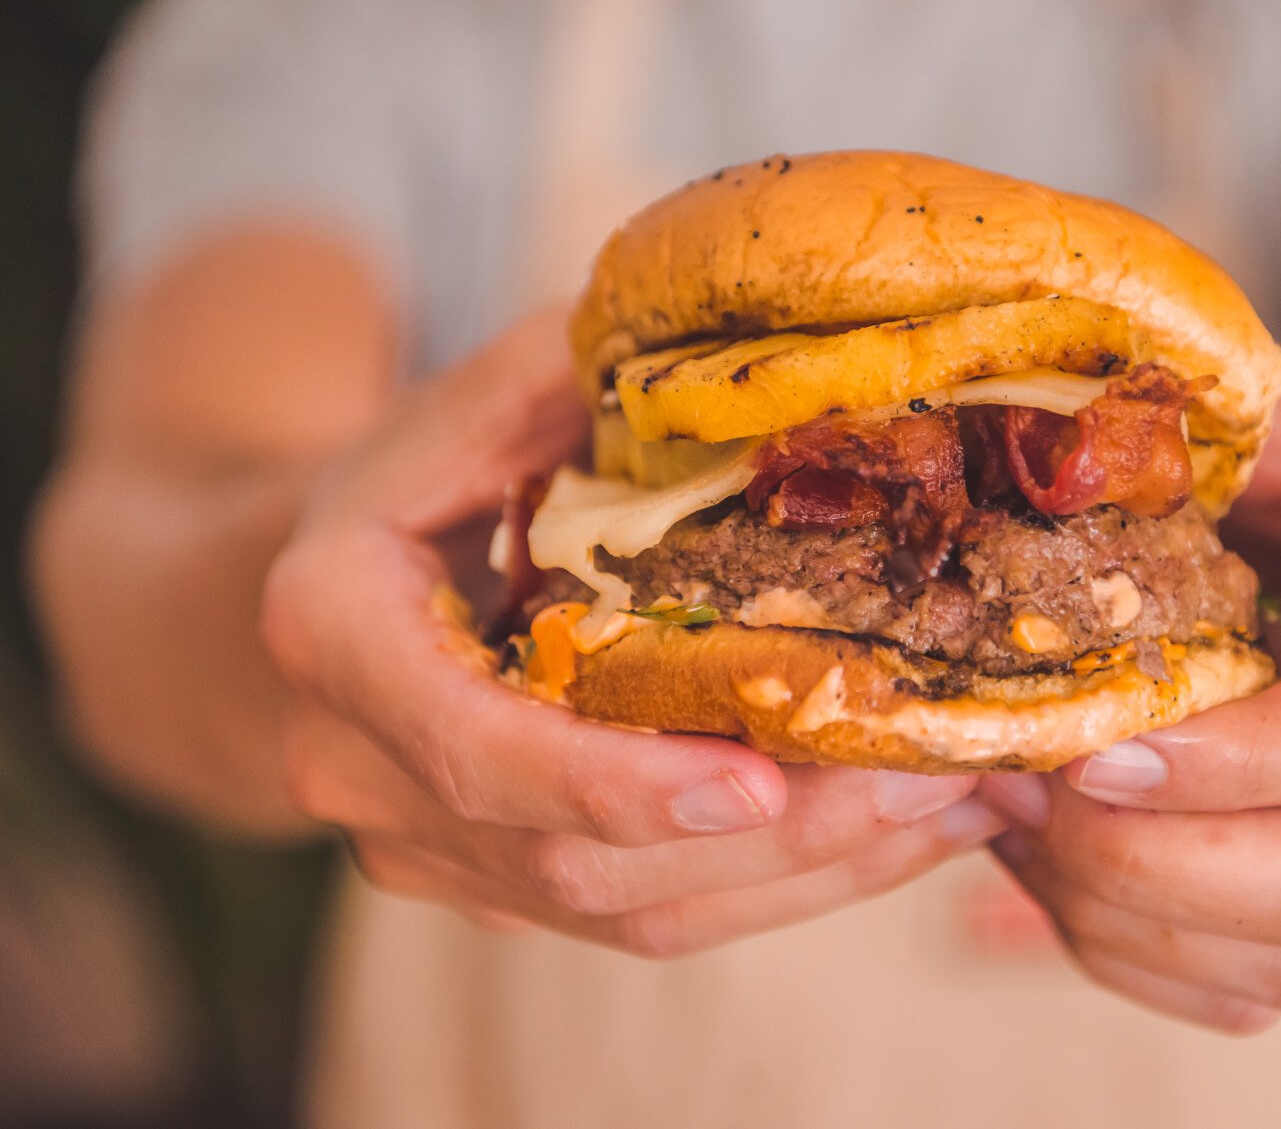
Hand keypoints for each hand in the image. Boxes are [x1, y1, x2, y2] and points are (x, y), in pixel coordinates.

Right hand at [262, 311, 1003, 954]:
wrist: (319, 567)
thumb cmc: (427, 455)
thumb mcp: (500, 384)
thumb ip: (611, 379)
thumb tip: (801, 364)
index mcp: (336, 630)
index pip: (475, 745)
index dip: (614, 782)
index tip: (755, 785)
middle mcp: (363, 768)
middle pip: (575, 860)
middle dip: (773, 839)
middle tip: (937, 784)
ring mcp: (429, 847)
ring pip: (628, 913)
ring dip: (808, 876)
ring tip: (960, 809)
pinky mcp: (500, 888)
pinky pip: (649, 915)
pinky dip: (783, 882)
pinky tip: (898, 828)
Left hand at [977, 358, 1280, 1031]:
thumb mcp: (1262, 402)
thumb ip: (1179, 416)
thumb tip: (1038, 437)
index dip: (1235, 764)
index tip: (1098, 753)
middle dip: (1157, 866)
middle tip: (1021, 795)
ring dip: (1123, 917)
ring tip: (1012, 822)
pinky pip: (1243, 990)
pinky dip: (1125, 951)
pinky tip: (1042, 868)